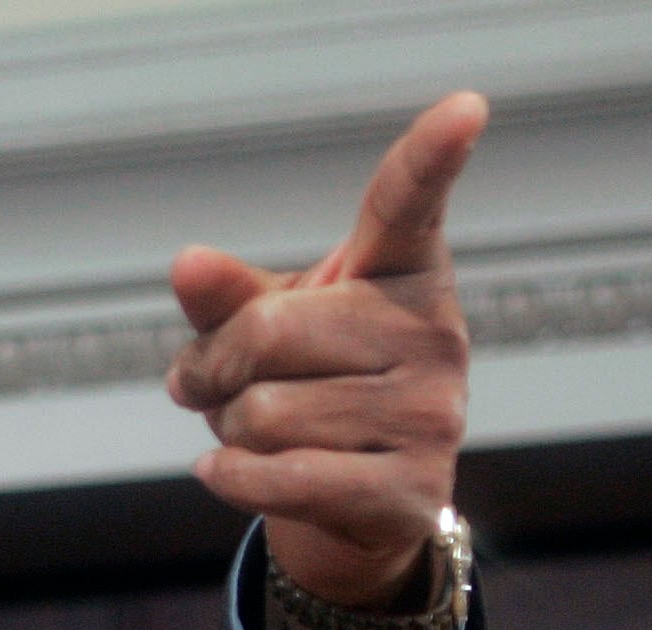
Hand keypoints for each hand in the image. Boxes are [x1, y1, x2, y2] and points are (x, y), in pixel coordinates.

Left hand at [166, 91, 487, 612]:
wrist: (352, 498)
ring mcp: (432, 412)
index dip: (430, 157)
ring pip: (262, 413)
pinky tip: (226, 471)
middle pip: (267, 332)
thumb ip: (226, 297)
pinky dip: (232, 478)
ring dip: (229, 431)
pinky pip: (283, 476)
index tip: (463, 109)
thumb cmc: (307, 387)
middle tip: (219, 385)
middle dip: (215, 368)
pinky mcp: (410, 488)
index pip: (409, 205)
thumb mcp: (263, 329)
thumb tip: (188, 263)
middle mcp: (433, 332)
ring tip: (260, 433)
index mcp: (403, 272)